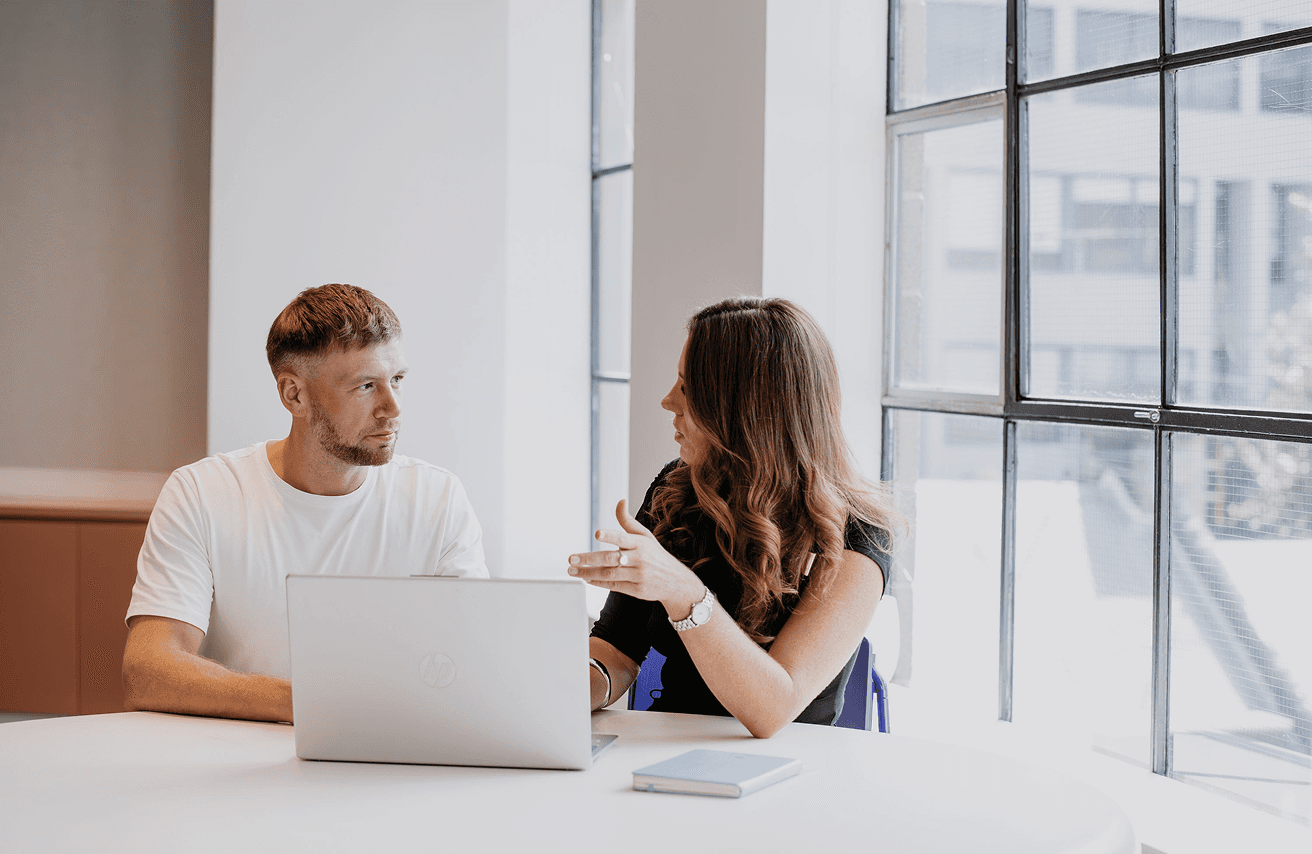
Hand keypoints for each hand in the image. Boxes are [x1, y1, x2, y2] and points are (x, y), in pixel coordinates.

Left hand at [568, 500, 706, 616]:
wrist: (676, 581)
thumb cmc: (655, 555)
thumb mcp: (645, 536)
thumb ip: (627, 520)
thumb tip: (620, 501)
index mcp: (641, 544)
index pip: (624, 537)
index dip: (611, 535)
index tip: (597, 533)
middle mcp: (639, 559)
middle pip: (611, 559)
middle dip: (588, 559)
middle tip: (571, 558)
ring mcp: (638, 576)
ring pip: (609, 574)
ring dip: (588, 573)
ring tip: (573, 570)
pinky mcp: (637, 590)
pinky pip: (614, 586)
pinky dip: (598, 583)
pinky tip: (587, 579)